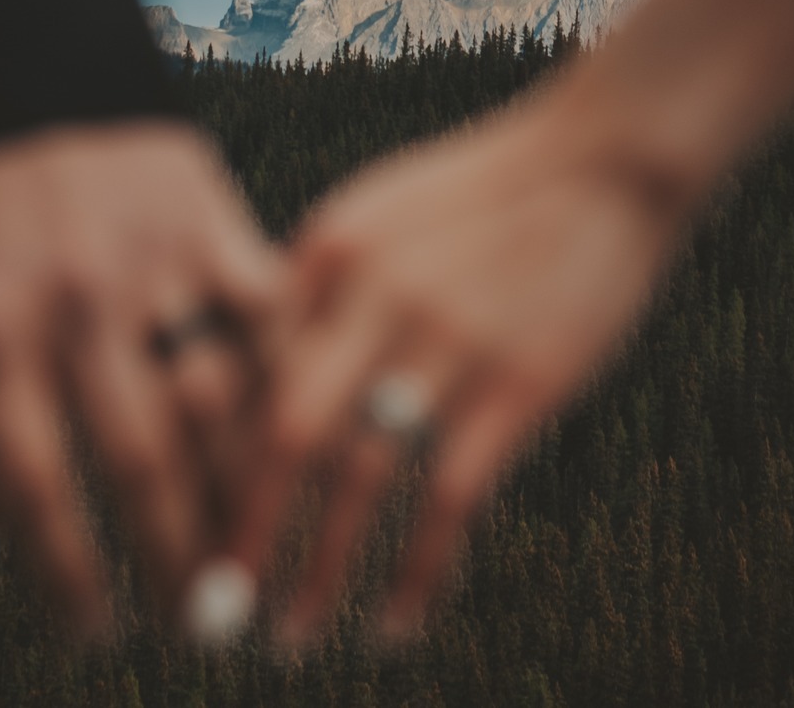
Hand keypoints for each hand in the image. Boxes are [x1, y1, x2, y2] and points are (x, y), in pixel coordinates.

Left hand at [0, 121, 281, 639]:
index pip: (35, 492)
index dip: (68, 578)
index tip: (95, 634)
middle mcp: (74, 300)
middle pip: (141, 461)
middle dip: (176, 557)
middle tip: (201, 621)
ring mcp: (149, 252)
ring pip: (217, 395)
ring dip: (243, 488)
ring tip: (256, 549)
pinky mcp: (206, 209)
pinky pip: (264, 310)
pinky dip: (283, 377)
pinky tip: (291, 432)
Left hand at [232, 91, 691, 642]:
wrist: (603, 161)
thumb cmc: (487, 195)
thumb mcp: (384, 213)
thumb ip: (325, 288)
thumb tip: (271, 378)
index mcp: (329, 250)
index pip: (249, 370)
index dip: (214, 455)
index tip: (190, 522)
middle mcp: (373, 296)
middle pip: (284, 434)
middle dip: (242, 530)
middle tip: (211, 610)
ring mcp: (446, 342)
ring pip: (360, 482)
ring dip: (319, 569)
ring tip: (294, 633)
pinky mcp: (518, 384)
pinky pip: (448, 501)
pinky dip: (417, 572)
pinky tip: (398, 620)